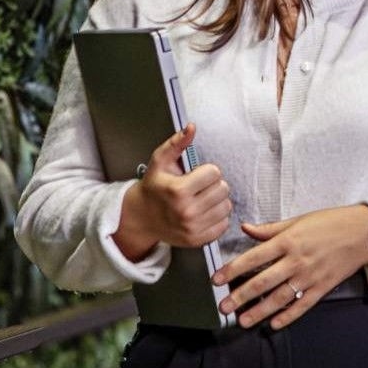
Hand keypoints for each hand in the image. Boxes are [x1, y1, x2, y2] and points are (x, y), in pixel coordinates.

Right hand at [113, 124, 231, 260]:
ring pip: (226, 206)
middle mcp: (186, 211)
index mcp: (178, 190)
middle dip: (213, 185)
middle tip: (199, 187)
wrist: (141, 217)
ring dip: (217, 200)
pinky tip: (203, 212)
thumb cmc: (153, 187)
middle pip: (223, 189)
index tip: (196, 175)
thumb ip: (176, 144)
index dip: (207, 171)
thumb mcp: (160, 162)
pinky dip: (217, 217)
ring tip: (201, 199)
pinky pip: (224, 224)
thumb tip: (191, 127)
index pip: (214, 173)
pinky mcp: (197, 240)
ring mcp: (193, 227)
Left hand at [212, 204, 367, 329]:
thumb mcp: (298, 220)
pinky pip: (302, 305)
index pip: (253, 257)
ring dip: (259, 311)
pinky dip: (288, 316)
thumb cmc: (331, 222)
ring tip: (243, 320)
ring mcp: (310, 276)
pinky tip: (274, 324)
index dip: (233, 270)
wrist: (364, 232)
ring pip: (280, 297)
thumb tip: (246, 228)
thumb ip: (270, 228)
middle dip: (240, 296)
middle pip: (262, 281)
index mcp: (288, 241)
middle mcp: (296, 260)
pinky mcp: (322, 287)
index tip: (217, 280)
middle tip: (223, 307)